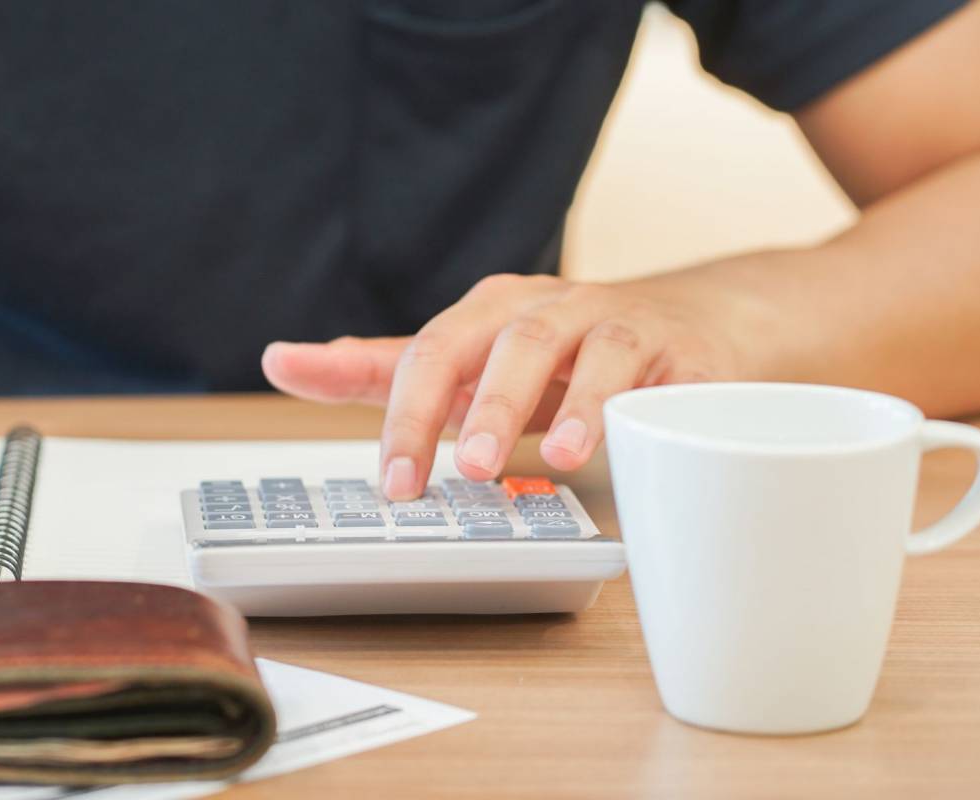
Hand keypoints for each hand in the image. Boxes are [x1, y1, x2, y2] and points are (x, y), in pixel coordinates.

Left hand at [263, 274, 742, 499]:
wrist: (696, 327)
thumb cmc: (564, 356)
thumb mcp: (469, 364)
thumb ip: (380, 370)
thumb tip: (282, 361)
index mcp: (486, 313)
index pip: (429, 354)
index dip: (405, 418)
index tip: (392, 484)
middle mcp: (543, 306)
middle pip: (494, 342)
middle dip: (472, 406)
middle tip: (458, 473)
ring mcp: (609, 321)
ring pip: (573, 346)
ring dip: (557, 403)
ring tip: (545, 460)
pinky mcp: (672, 348)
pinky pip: (648, 368)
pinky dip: (628, 403)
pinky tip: (614, 441)